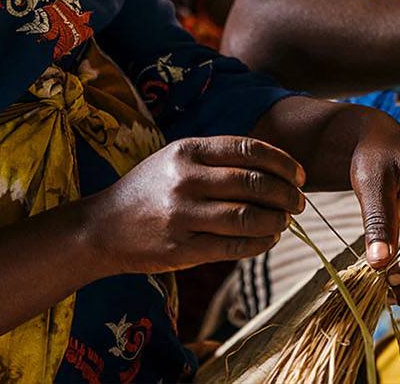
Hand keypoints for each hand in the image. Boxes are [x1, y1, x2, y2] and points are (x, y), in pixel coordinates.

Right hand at [80, 136, 304, 275]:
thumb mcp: (175, 159)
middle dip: (286, 194)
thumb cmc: (148, 190)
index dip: (282, 163)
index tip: (298, 175)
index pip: (249, 150)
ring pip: (248, 217)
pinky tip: (268, 239)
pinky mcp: (182, 249)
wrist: (101, 228)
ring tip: (285, 221)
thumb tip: (275, 169)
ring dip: (277, 220)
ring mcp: (183, 216)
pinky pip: (234, 247)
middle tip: (299, 201)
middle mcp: (185, 180)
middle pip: (254, 184)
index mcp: (187, 150)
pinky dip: (260, 243)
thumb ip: (218, 159)